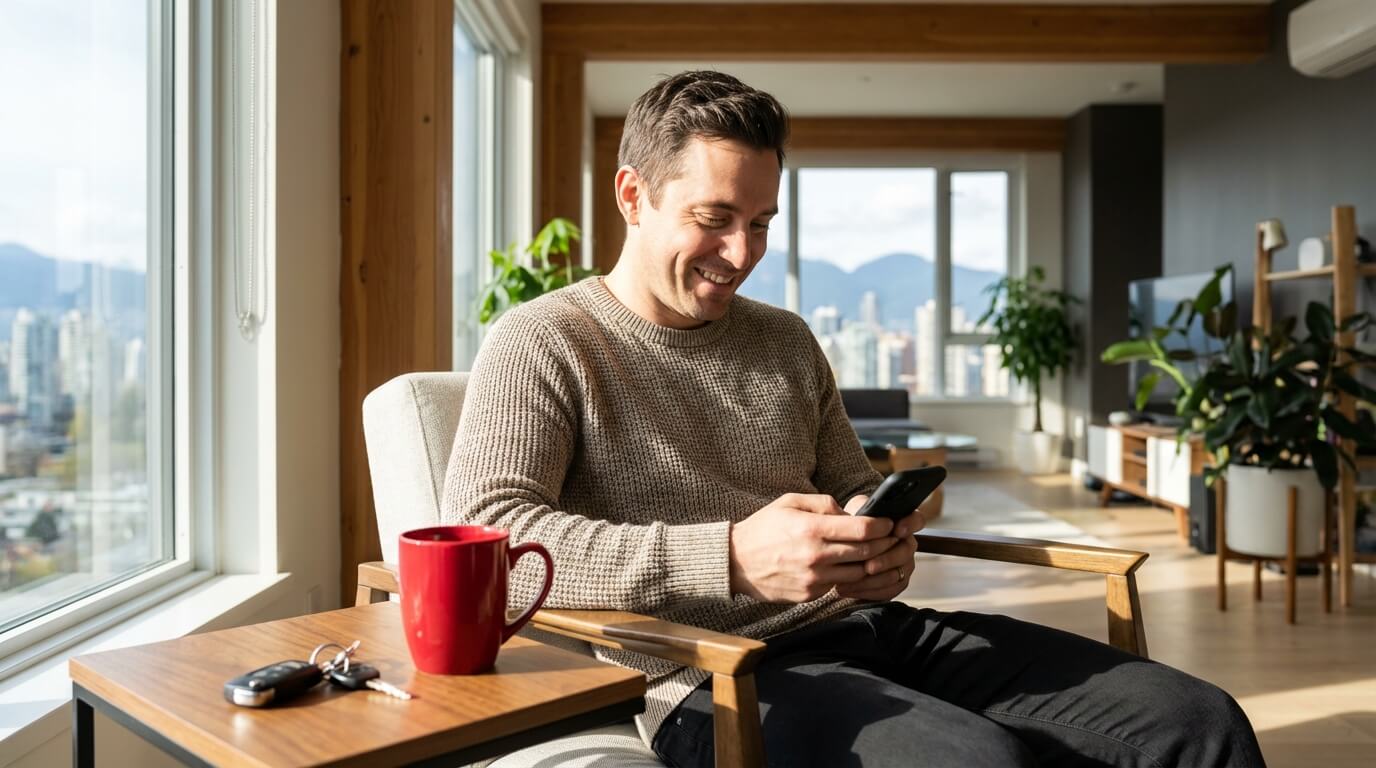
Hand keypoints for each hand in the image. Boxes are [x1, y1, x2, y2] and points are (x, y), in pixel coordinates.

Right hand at [729, 493, 896, 602]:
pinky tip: (844, 565)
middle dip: (883, 544)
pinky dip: (846, 575)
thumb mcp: (790, 502)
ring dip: (868, 562)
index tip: (889, 522)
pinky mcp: (810, 594)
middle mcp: (816, 556)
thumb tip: (851, 513)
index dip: (882, 525)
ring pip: (858, 573)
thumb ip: (824, 503)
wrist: (735, 562)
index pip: (863, 530)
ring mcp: (813, 579)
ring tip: (870, 552)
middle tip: (889, 537)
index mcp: (812, 529)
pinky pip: (839, 584)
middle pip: (866, 552)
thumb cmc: (763, 528)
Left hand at [834, 496, 924, 600]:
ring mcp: (904, 564)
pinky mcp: (896, 582)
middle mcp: (905, 543)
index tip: (897, 530)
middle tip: (868, 566)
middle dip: (887, 559)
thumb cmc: (849, 531)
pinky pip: (890, 589)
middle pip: (907, 550)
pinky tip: (852, 588)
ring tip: (855, 578)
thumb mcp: (852, 515)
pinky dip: (870, 591)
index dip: (911, 524)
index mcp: (899, 523)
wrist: (840, 555)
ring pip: (898, 573)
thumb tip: (853, 513)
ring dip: (876, 578)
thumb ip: (858, 511)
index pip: (916, 519)